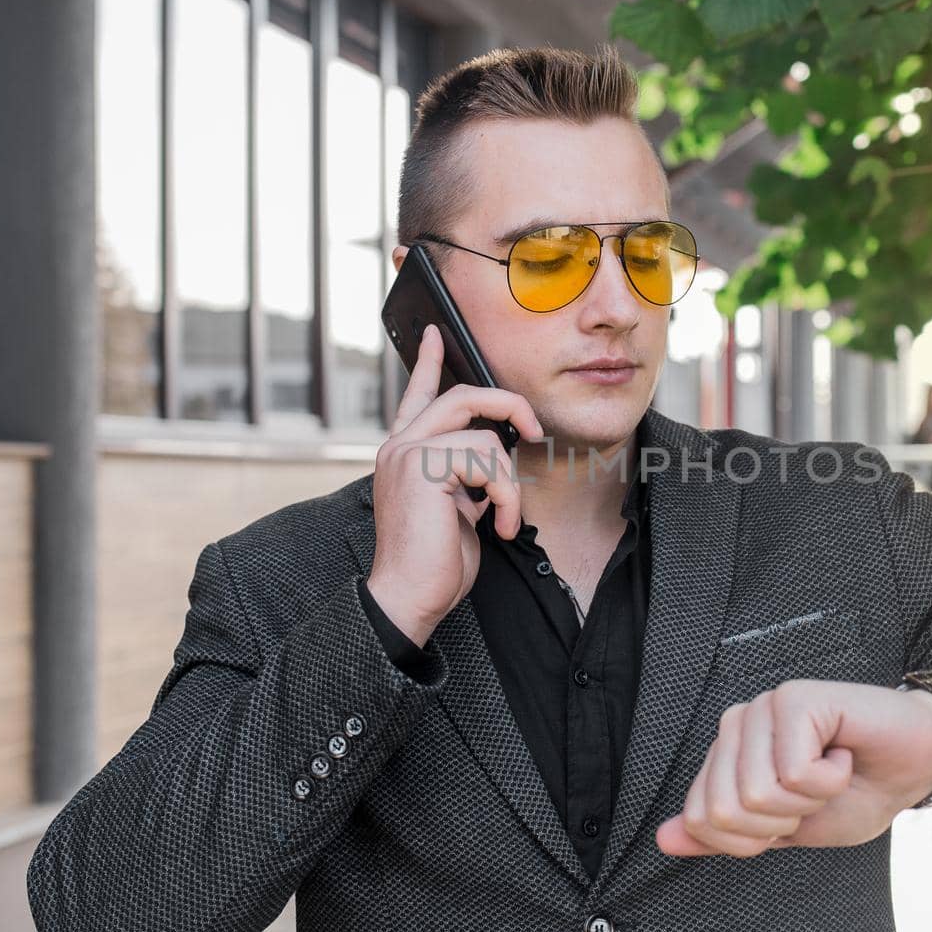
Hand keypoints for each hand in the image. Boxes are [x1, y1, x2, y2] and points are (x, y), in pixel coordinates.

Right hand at [367, 324, 543, 647]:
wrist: (409, 597)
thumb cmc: (434, 563)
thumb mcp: (456, 509)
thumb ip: (465, 476)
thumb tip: (494, 458)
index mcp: (404, 454)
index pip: (417, 396)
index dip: (429, 362)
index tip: (437, 334)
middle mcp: (399, 447)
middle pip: (462, 396)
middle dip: (508, 405)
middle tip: (532, 431)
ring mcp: (407, 454)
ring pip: (484, 434)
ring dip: (508, 482)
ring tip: (502, 519)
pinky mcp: (422, 467)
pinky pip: (486, 459)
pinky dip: (505, 495)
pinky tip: (496, 526)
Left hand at [655, 679, 931, 856]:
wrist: (917, 766)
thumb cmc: (857, 793)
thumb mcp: (786, 831)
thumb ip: (726, 834)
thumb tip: (663, 840)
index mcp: (726, 755)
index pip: (700, 820)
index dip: (754, 839)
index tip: (794, 815)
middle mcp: (736, 724)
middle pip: (725, 812)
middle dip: (781, 823)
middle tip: (815, 794)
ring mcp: (762, 707)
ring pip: (757, 794)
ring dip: (808, 802)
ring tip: (830, 772)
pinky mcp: (795, 698)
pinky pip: (795, 773)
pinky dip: (830, 781)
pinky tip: (844, 754)